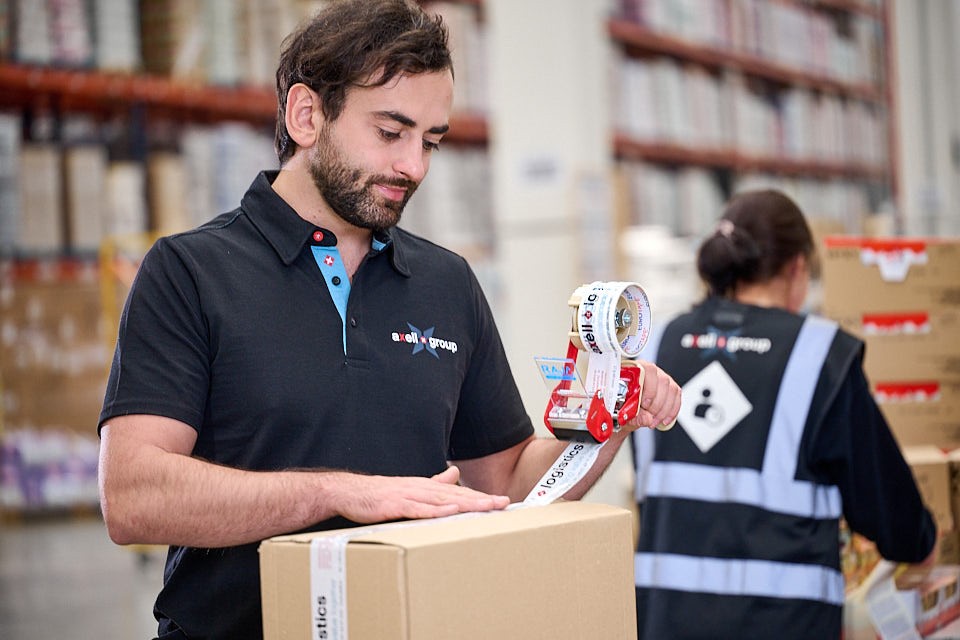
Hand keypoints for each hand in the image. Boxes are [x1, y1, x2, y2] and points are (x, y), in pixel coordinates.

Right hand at [324, 466, 509, 523]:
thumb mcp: (411, 487)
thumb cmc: (380, 493)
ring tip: (486, 507)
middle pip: (456, 494)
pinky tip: (450, 511)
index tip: (502, 501)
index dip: (481, 496)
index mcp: (426, 487)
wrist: (350, 492)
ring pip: (442, 500)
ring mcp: (409, 496)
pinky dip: (435, 510)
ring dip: (465, 503)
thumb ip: (434, 483)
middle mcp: (421, 489)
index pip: (459, 492)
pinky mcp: (395, 506)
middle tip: (504, 503)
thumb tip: (454, 474)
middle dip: (481, 499)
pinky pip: (418, 509)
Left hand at [618, 361, 680, 430]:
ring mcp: (661, 378)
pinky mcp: (670, 387)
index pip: (648, 370)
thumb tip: (647, 419)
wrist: (624, 410)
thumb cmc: (621, 405)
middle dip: (657, 403)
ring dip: (665, 409)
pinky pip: (677, 397)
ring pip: (671, 389)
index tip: (645, 404)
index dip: (649, 388)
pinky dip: (672, 411)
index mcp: (635, 370)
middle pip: (662, 381)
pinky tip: (664, 420)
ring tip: (654, 420)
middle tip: (650, 416)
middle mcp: (650, 371)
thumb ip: (634, 415)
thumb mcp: (624, 412)